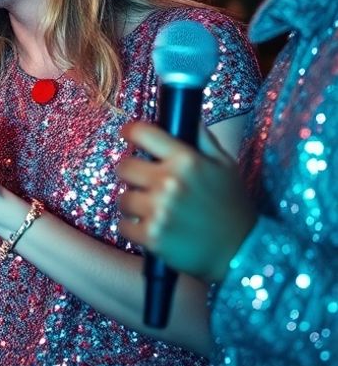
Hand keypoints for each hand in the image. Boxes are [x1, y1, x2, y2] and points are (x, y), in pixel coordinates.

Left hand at [116, 122, 255, 281]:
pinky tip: (153, 227)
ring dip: (134, 203)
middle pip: (124, 167)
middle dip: (132, 173)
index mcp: (187, 160)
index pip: (143, 133)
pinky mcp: (152, 236)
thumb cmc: (232, 207)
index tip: (128, 135)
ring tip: (155, 209)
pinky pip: (123, 225)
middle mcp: (170, 182)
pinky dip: (133, 227)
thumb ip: (202, 139)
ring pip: (122, 198)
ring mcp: (159, 210)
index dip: (131, 132)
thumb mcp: (225, 166)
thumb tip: (186, 115)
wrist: (242, 251)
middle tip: (146, 182)